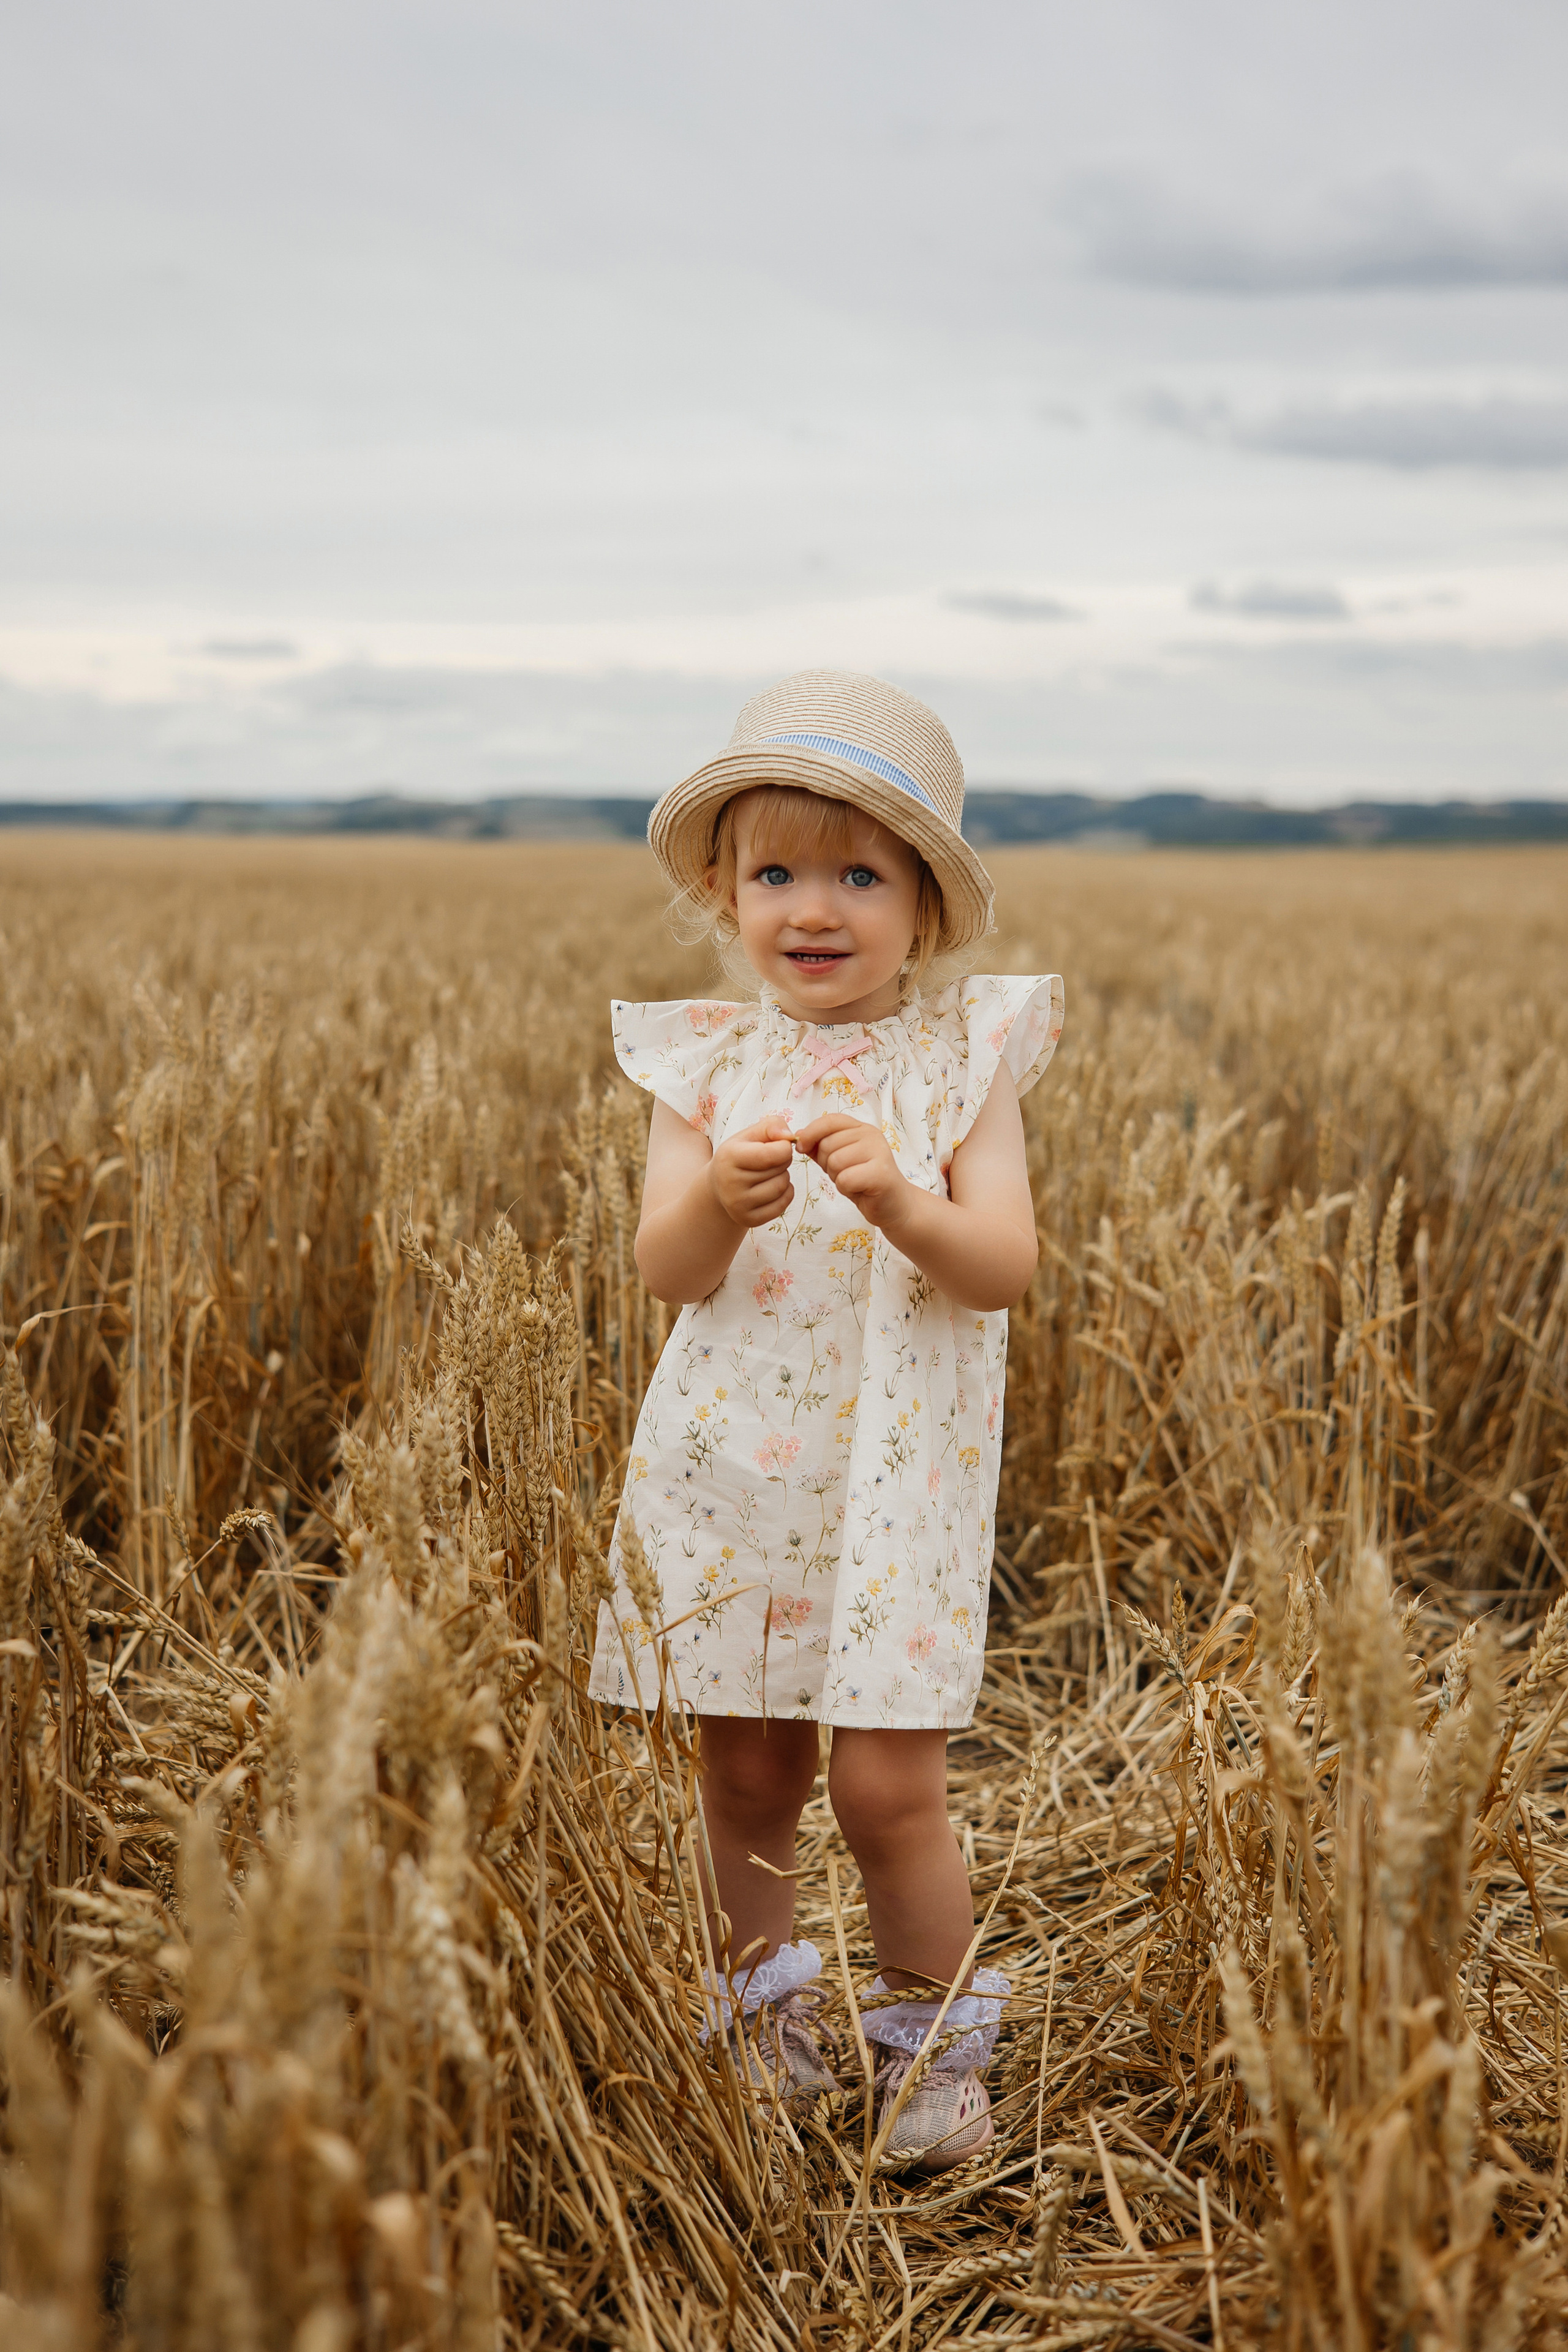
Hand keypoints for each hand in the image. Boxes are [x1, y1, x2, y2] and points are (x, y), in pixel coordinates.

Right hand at [708, 1116, 796, 1228]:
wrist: (718, 1186)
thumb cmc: (738, 1155)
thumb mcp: (748, 1135)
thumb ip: (771, 1126)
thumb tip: (789, 1136)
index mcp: (729, 1157)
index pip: (774, 1153)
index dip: (784, 1147)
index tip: (777, 1146)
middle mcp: (730, 1183)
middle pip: (780, 1169)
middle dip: (782, 1161)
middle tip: (769, 1161)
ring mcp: (738, 1205)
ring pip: (783, 1187)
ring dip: (783, 1177)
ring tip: (769, 1174)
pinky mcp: (748, 1220)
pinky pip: (783, 1205)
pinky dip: (785, 1194)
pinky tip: (772, 1187)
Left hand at [792, 1112, 910, 1232]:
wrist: (893, 1205)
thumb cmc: (864, 1182)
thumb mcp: (839, 1160)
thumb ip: (820, 1146)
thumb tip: (798, 1136)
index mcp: (861, 1129)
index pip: (830, 1120)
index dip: (811, 1133)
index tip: (802, 1147)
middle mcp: (871, 1135)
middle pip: (827, 1144)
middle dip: (826, 1164)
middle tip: (843, 1173)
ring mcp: (879, 1152)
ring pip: (835, 1162)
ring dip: (837, 1177)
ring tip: (852, 1181)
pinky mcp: (880, 1173)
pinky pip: (845, 1179)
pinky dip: (845, 1188)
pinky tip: (859, 1189)